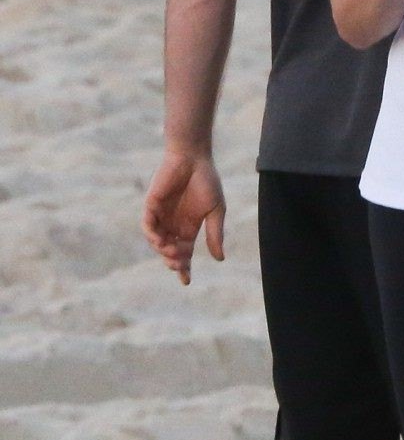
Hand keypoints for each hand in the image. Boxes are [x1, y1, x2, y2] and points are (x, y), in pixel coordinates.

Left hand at [142, 151, 225, 285]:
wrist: (193, 157)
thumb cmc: (206, 181)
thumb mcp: (215, 211)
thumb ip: (215, 234)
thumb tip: (220, 259)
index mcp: (189, 226)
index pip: (185, 252)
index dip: (184, 267)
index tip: (186, 281)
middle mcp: (173, 224)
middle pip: (170, 251)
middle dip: (174, 261)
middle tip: (181, 263)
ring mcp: (162, 215)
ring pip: (157, 241)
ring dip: (164, 250)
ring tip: (173, 252)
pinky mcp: (151, 205)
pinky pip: (148, 226)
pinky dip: (152, 235)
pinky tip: (160, 240)